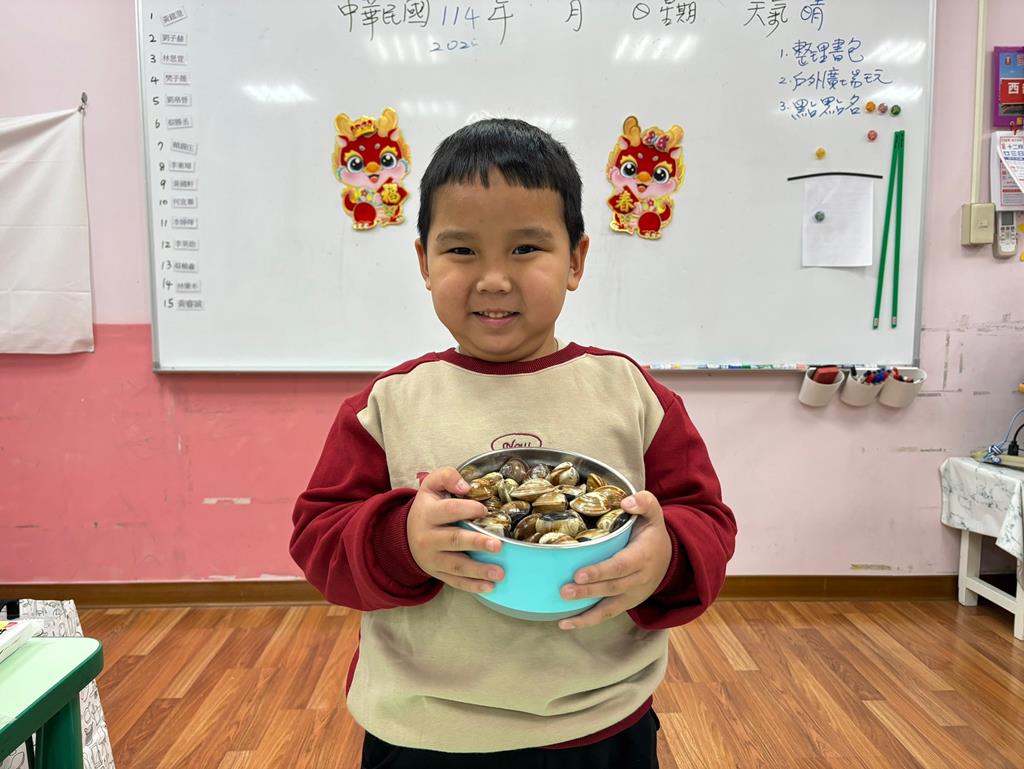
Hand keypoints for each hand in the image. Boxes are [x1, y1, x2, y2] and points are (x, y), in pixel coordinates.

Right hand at [407, 467, 504, 593]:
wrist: (404, 535)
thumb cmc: (427, 507)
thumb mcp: (431, 486)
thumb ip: (447, 476)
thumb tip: (466, 486)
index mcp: (428, 513)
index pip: (449, 510)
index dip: (467, 509)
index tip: (484, 510)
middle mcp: (428, 537)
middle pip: (454, 540)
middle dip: (476, 543)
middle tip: (498, 546)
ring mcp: (432, 558)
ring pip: (455, 565)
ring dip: (478, 570)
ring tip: (500, 573)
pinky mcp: (437, 572)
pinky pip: (454, 581)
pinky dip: (472, 586)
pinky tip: (489, 587)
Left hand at [558, 491, 671, 629]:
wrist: (670, 558)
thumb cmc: (652, 532)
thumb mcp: (653, 513)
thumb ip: (644, 502)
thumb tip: (626, 502)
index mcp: (643, 555)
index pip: (621, 566)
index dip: (601, 571)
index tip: (579, 573)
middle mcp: (639, 579)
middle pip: (612, 587)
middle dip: (588, 591)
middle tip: (564, 591)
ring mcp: (633, 594)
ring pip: (609, 607)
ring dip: (586, 612)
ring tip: (563, 615)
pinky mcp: (626, 603)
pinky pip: (607, 615)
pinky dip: (587, 621)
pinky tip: (566, 623)